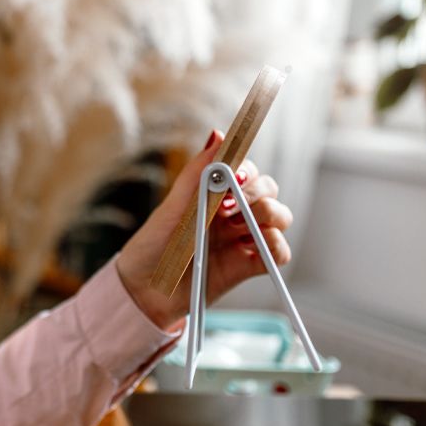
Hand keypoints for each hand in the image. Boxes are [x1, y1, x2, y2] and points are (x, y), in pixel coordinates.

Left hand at [115, 131, 294, 329]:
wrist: (145, 290)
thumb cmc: (154, 245)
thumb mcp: (174, 204)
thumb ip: (198, 171)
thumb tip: (218, 135)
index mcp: (215, 195)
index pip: (248, 171)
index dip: (248, 170)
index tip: (235, 176)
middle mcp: (233, 214)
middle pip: (269, 191)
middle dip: (256, 192)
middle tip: (229, 206)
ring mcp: (243, 239)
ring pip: (280, 217)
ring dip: (268, 214)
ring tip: (238, 225)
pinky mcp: (249, 266)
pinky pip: (280, 252)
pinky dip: (275, 244)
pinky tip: (252, 244)